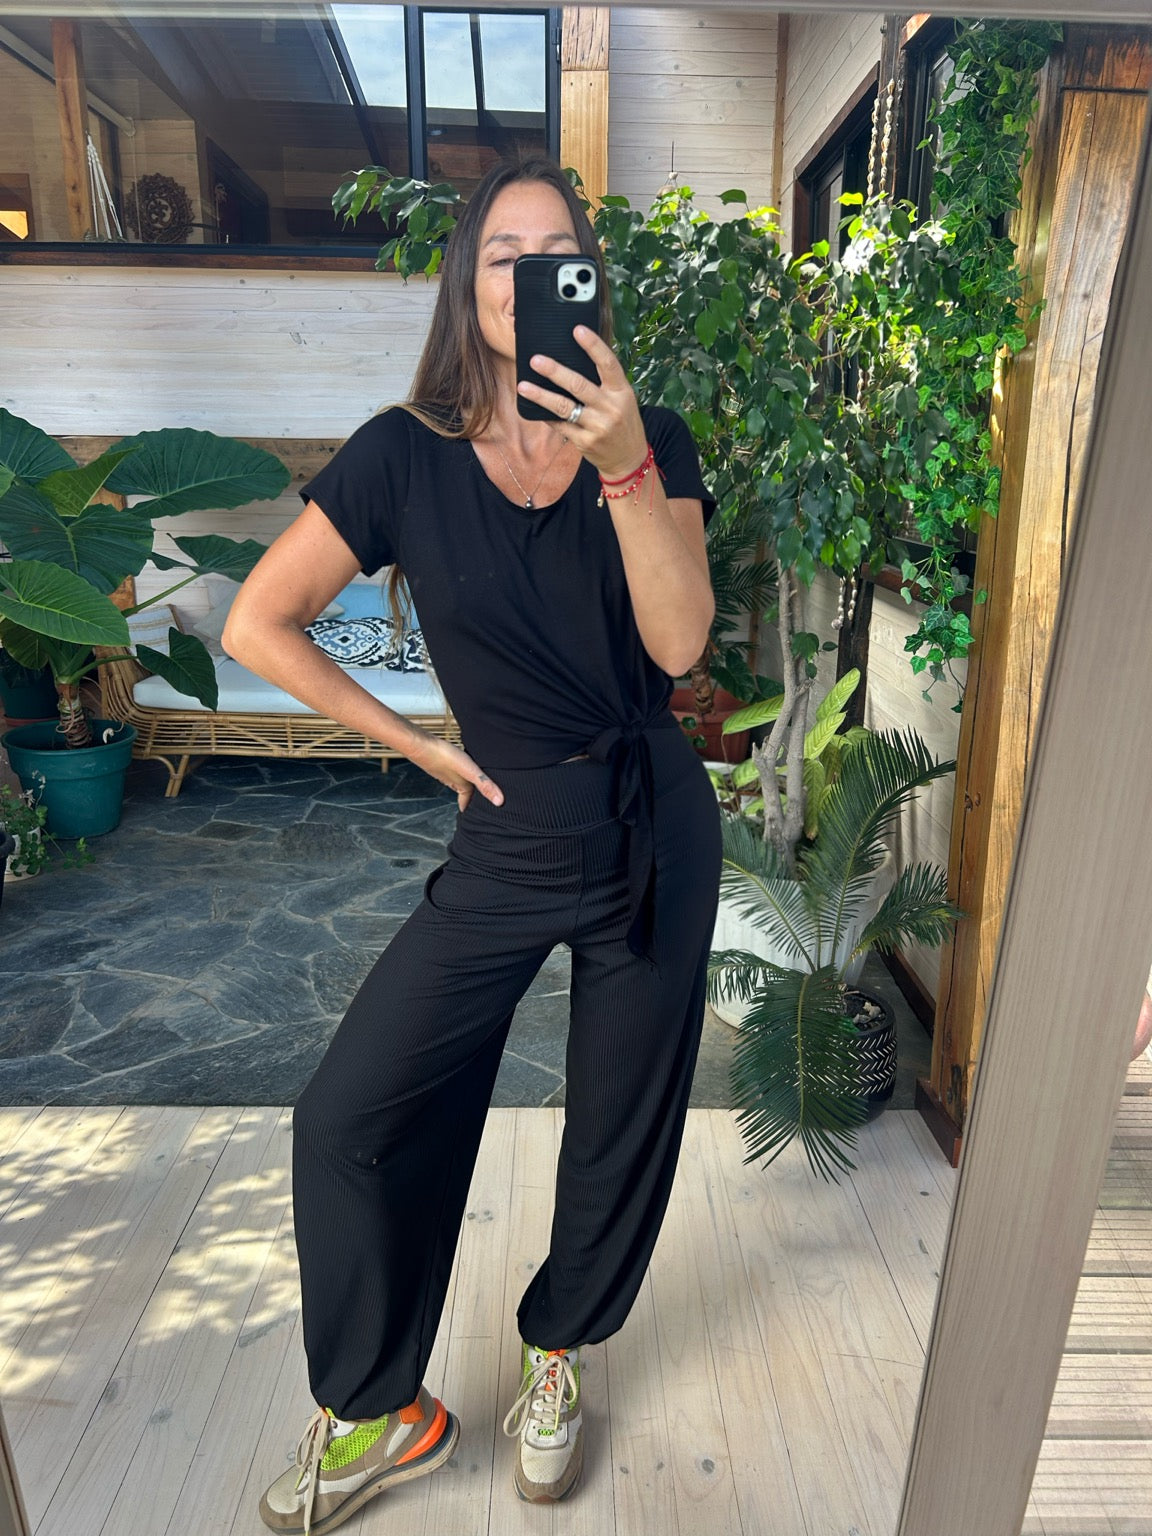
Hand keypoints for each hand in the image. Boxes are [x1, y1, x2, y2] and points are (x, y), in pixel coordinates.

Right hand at [407, 734, 503, 812]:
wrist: (421, 745)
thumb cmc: (444, 757)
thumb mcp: (470, 772)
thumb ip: (485, 785)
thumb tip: (500, 802)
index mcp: (461, 785)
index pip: (467, 799)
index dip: (470, 804)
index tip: (469, 811)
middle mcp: (451, 779)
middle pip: (462, 789)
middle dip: (468, 794)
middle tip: (472, 798)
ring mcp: (443, 770)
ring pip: (456, 779)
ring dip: (462, 781)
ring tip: (467, 780)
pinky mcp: (438, 760)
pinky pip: (449, 768)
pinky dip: (455, 769)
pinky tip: (455, 762)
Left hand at [517, 326, 647, 479]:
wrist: (628, 458)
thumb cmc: (623, 421)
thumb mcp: (623, 399)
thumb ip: (605, 382)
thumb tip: (574, 358)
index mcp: (622, 392)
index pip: (608, 364)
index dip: (593, 346)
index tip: (577, 330)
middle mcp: (610, 408)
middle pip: (579, 385)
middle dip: (555, 372)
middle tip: (535, 360)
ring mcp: (597, 427)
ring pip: (564, 407)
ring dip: (541, 395)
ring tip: (523, 386)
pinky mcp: (585, 442)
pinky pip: (560, 425)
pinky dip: (546, 415)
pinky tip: (533, 408)